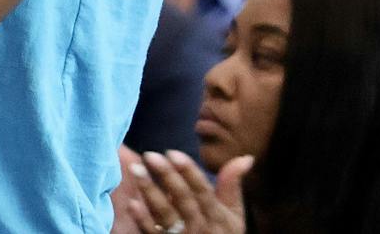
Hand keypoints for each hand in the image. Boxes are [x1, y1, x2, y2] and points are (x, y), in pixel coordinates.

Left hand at [127, 150, 250, 233]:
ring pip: (166, 214)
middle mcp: (200, 226)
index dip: (189, 172)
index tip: (172, 152)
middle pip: (183, 199)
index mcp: (217, 215)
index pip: (202, 190)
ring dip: (150, 192)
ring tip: (136, 170)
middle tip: (150, 155)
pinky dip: (144, 220)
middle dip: (167, 176)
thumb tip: (246, 156)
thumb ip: (233, 185)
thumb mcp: (233, 214)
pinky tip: (132, 203)